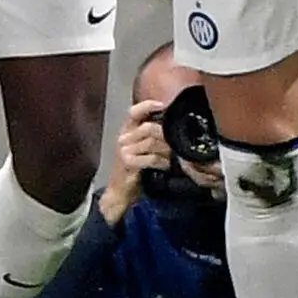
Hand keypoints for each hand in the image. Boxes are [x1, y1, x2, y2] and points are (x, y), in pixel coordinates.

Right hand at [100, 99, 170, 223]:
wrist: (119, 193)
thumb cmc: (134, 170)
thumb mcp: (142, 150)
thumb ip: (152, 137)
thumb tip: (173, 126)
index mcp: (127, 131)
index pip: (135, 112)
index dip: (148, 105)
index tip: (164, 104)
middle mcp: (123, 137)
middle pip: (149, 127)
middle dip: (166, 135)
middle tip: (177, 143)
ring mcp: (124, 149)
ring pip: (151, 142)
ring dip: (166, 150)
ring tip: (173, 157)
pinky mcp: (127, 162)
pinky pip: (151, 158)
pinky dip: (162, 162)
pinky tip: (166, 167)